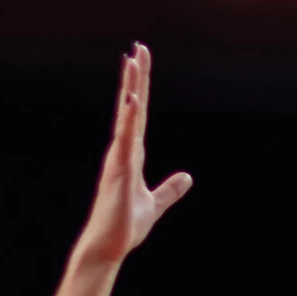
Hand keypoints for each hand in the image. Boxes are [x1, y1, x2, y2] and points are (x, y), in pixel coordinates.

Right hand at [75, 43, 192, 266]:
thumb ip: (170, 189)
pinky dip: (129, 120)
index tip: (139, 64)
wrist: (109, 246)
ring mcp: (119, 158)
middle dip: (135, 78)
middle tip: (138, 49)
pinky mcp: (119, 170)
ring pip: (127, 117)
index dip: (140, 89)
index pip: (138, 115)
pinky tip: (133, 100)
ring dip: (130, 89)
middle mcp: (122, 151)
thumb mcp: (155, 203)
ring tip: (132, 61)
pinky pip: (125, 140)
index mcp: (131, 155)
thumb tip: (187, 177)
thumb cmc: (125, 225)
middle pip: (131, 107)